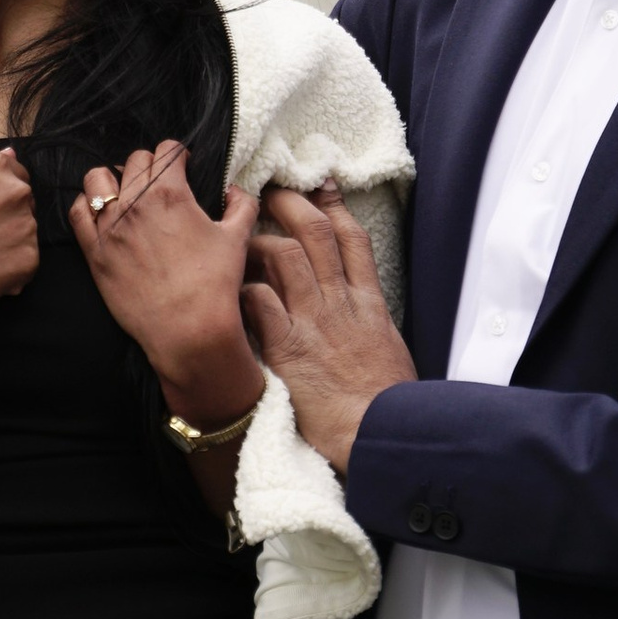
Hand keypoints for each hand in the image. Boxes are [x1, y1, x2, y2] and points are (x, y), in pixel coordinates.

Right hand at [0, 149, 39, 419]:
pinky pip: (26, 265)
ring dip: (8, 248)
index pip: (17, 177)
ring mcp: (25, 224)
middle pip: (25, 206)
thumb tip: (13, 155)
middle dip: (7, 222)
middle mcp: (15, 190)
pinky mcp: (28, 258)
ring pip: (25, 236)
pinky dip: (10, 273)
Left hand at [70, 141, 259, 426]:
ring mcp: (109, 227)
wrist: (188, 329)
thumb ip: (241, 204)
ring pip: (98, 178)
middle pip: (135, 160)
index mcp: (169, 193)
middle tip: (162, 184)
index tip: (184, 165)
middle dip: (151, 166)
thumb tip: (235, 190)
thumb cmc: (215, 284)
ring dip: (114, 179)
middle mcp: (134, 203)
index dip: (179, 154)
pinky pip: (78, 212)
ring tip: (127, 193)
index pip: (167, 150)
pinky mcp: (94, 252)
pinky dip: (88, 205)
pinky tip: (102, 213)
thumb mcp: (238, 237)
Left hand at [243, 182, 414, 473]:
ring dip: (259, 239)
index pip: (352, 239)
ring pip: (285, 256)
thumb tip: (358, 315)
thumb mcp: (388, 350)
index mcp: (368, 302)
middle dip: (290, 204)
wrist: (380, 433)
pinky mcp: (287, 347)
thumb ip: (369, 324)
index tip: (318, 185)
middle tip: (268, 190)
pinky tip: (229, 285)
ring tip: (238, 236)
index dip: (333, 206)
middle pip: (315, 233)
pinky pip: (259, 301)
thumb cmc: (386, 402)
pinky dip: (243, 287)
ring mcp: (313, 321)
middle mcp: (340, 302)